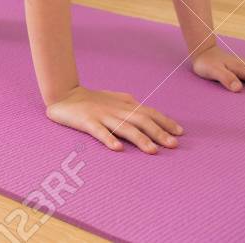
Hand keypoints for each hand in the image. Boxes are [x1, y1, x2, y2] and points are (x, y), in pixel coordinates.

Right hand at [45, 85, 182, 153]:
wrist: (64, 95)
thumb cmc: (92, 99)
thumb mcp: (115, 99)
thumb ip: (131, 105)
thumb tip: (150, 113)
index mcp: (125, 104)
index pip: (149, 112)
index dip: (165, 122)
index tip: (180, 133)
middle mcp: (116, 110)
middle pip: (140, 120)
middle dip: (158, 132)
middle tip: (173, 144)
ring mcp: (101, 116)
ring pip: (123, 127)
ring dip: (139, 139)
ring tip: (152, 150)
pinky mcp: (86, 122)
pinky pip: (99, 131)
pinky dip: (108, 139)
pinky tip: (117, 148)